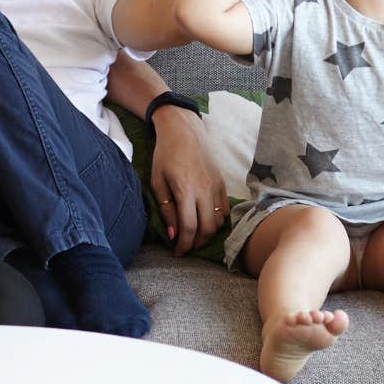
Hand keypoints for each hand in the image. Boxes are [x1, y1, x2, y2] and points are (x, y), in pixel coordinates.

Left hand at [150, 107, 228, 255]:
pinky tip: (206, 221)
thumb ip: (166, 209)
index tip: (177, 252)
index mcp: (186, 190)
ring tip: (195, 234)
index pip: (189, 228)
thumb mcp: (157, 181)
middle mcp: (205, 190)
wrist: (184, 131)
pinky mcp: (222, 183)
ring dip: (208, 233)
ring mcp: (216, 187)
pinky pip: (225, 209)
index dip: (184, 245)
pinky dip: (218, 221)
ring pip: (219, 221)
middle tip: (186, 245)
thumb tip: (173, 234)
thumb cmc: (165, 155)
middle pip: (207, 229)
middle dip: (196, 242)